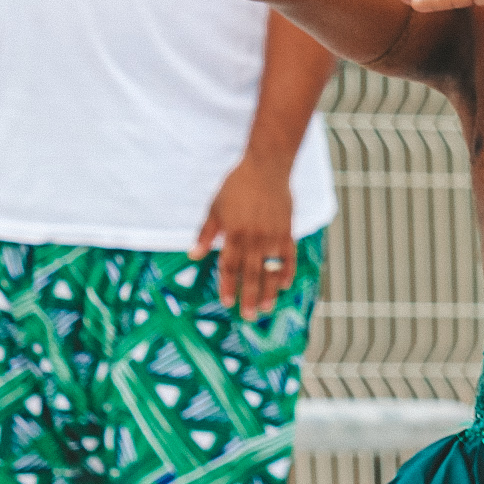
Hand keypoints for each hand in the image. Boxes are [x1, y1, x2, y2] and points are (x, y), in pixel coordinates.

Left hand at [195, 156, 296, 320]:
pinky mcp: (287, 231)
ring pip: (271, 270)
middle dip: (248, 297)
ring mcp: (273, 236)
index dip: (227, 286)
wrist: (267, 167)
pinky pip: (289, 256)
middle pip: (250, 274)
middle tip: (248, 316)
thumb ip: (206, 233)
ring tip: (266, 308)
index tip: (227, 302)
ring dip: (268, 291)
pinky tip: (284, 285)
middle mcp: (254, 239)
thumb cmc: (237, 185)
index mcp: (234, 234)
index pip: (229, 267)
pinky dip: (288, 271)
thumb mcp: (215, 207)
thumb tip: (193, 255)